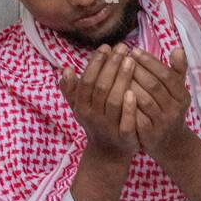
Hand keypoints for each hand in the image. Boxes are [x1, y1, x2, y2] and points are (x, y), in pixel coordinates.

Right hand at [57, 43, 139, 159]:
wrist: (108, 154)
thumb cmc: (96, 122)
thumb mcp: (80, 107)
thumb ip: (71, 89)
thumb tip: (65, 69)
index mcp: (82, 107)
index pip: (87, 81)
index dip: (96, 63)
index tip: (106, 47)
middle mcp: (93, 117)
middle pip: (101, 88)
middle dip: (111, 66)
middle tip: (123, 48)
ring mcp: (108, 128)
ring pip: (113, 101)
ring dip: (122, 79)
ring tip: (131, 61)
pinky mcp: (124, 138)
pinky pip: (126, 122)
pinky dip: (129, 108)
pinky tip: (134, 92)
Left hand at [125, 46, 192, 162]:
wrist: (171, 144)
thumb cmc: (169, 110)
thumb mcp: (176, 92)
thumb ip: (176, 71)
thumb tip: (177, 48)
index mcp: (182, 96)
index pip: (166, 74)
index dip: (149, 61)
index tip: (134, 50)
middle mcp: (175, 109)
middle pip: (154, 86)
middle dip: (136, 70)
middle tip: (121, 58)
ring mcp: (163, 123)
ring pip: (145, 101)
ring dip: (129, 85)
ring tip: (115, 73)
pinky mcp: (151, 135)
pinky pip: (137, 118)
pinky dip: (127, 106)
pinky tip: (114, 95)